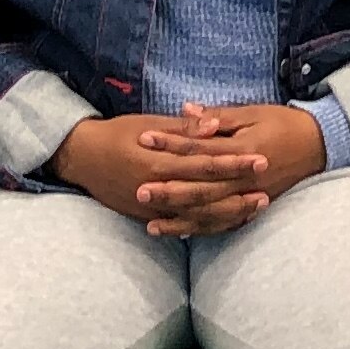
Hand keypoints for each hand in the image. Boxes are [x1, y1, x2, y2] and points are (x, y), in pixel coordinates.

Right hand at [50, 108, 302, 235]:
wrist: (82, 157)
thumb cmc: (117, 134)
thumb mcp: (149, 123)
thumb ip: (183, 129)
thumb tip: (213, 124)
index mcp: (159, 161)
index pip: (205, 164)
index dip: (235, 164)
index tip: (261, 160)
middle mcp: (157, 188)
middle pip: (205, 195)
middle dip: (238, 194)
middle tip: (267, 193)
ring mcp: (152, 208)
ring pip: (197, 216)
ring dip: (228, 214)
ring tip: (255, 209)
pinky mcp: (147, 217)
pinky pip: (183, 225)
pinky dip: (207, 225)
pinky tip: (228, 223)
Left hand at [156, 101, 328, 234]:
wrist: (320, 145)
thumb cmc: (284, 123)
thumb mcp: (253, 113)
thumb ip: (219, 117)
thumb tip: (186, 112)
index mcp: (243, 149)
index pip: (200, 148)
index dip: (171, 143)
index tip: (144, 139)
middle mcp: (245, 178)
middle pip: (202, 187)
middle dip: (170, 190)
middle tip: (139, 189)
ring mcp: (250, 196)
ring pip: (211, 213)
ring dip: (181, 219)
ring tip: (151, 224)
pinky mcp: (254, 208)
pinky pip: (224, 224)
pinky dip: (202, 230)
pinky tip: (179, 233)